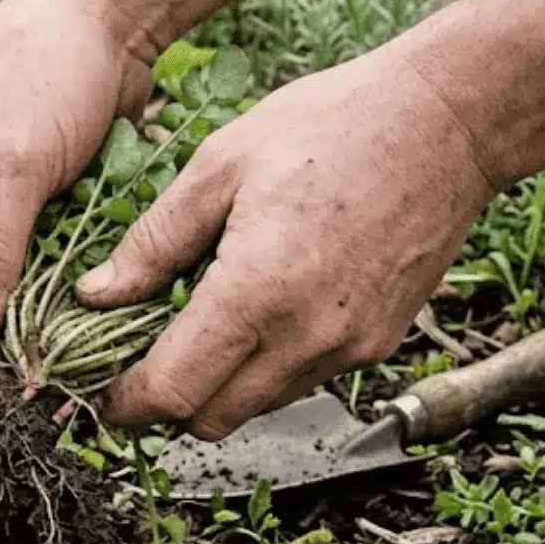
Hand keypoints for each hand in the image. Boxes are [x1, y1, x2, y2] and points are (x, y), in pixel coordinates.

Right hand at [0, 0, 158, 375]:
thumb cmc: (44, 70)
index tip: (8, 386)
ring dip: (25, 330)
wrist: (104, 14)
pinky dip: (53, 300)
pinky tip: (84, 317)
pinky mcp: (25, 218)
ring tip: (70, 353)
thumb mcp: (13, 166)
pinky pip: (28, 279)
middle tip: (45, 379)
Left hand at [77, 49, 500, 436]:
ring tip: (200, 326)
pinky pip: (300, 384)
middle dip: (166, 403)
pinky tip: (257, 314)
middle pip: (210, 420)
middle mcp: (306, 337)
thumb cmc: (333, 126)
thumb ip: (153, 243)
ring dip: (217, 388)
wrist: (447, 122)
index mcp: (256, 293)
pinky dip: (264, 369)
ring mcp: (347, 349)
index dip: (127, 402)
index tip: (105, 390)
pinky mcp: (376, 347)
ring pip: (256, 408)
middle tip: (142, 358)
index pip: (173, 392)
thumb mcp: (219, 166)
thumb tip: (97, 294)